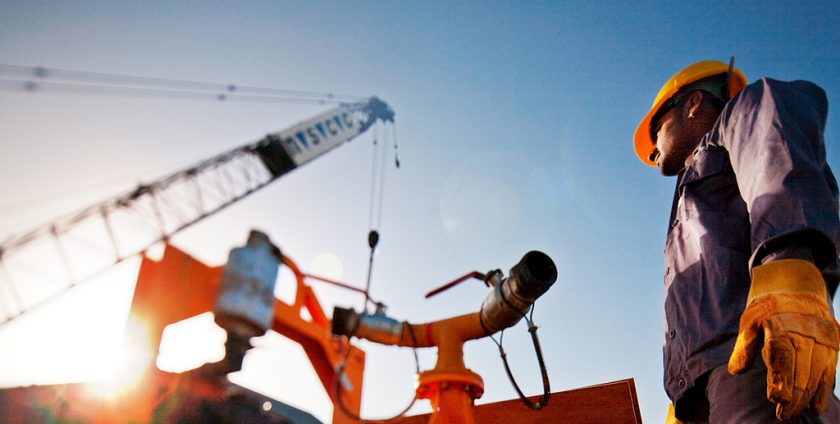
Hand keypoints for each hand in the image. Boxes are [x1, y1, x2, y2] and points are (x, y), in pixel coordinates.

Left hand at [728, 259, 839, 419]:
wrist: (796, 282)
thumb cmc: (767, 306)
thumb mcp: (750, 320)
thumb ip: (745, 347)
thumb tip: (735, 371)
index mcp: (781, 324)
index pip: (782, 355)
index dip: (781, 379)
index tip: (776, 398)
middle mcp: (805, 331)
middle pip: (802, 369)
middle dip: (793, 395)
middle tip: (783, 415)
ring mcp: (822, 337)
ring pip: (817, 372)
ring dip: (807, 396)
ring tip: (794, 412)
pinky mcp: (833, 342)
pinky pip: (830, 369)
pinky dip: (823, 388)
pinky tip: (816, 405)